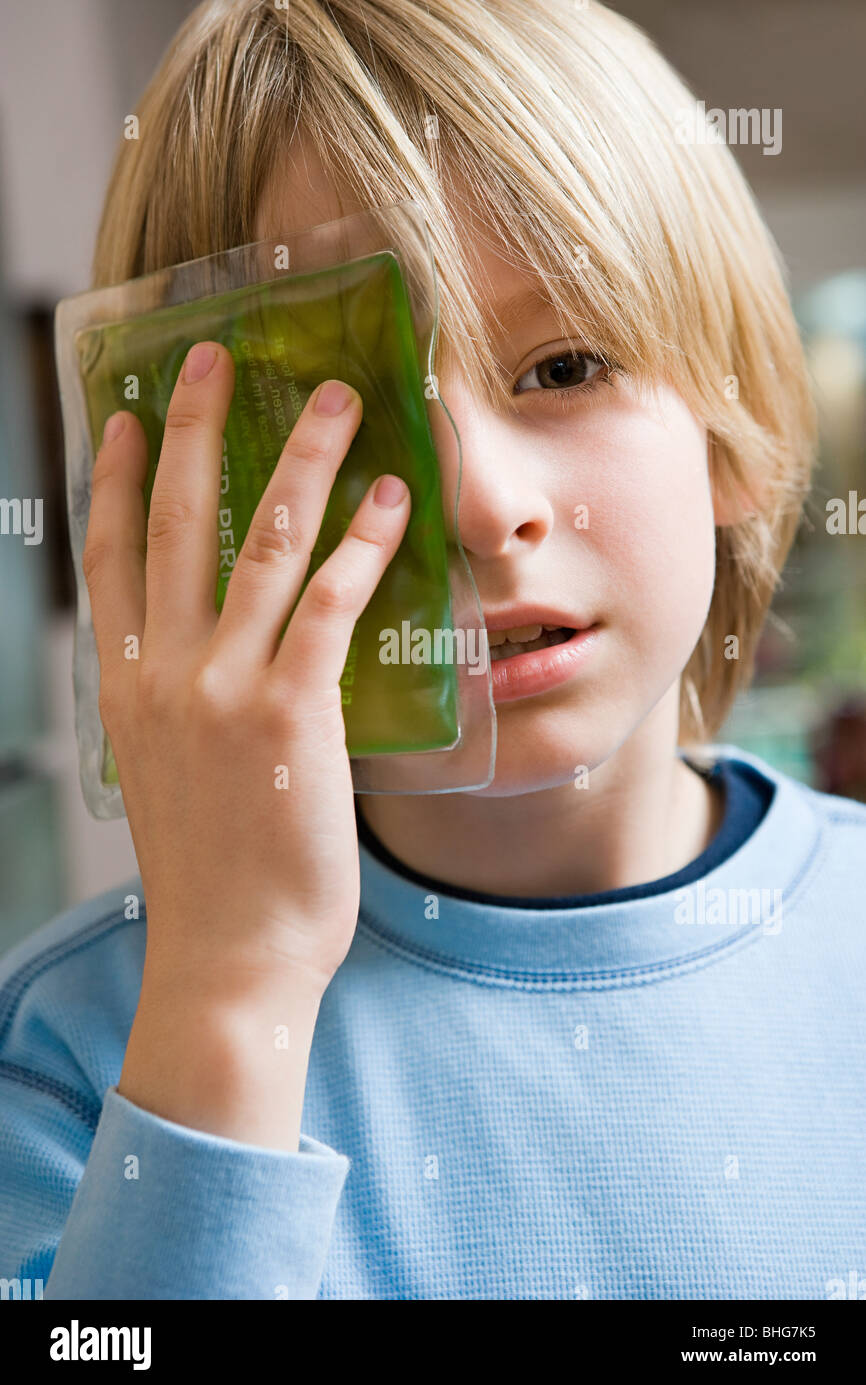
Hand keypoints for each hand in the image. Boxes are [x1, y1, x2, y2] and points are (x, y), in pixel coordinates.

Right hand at [84, 341, 410, 999]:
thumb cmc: (214, 876)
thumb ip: (185, 706)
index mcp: (125, 688)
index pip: (108, 559)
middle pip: (174, 522)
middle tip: (215, 356)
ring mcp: (222, 690)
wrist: (229, 959)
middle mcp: (162, 674)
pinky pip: (328, 604)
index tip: (117, 416)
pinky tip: (389, 499)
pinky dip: (361, 543)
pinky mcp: (290, 714)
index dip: (110, 478)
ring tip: (334, 399)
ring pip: (262, 543)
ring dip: (300, 460)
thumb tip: (222, 653)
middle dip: (193, 428)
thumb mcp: (173, 778)